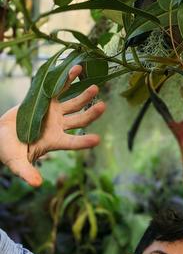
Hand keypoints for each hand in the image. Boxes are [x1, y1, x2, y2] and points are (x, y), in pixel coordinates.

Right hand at [0, 65, 105, 186]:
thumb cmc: (8, 151)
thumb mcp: (16, 162)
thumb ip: (26, 172)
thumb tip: (37, 184)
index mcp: (55, 142)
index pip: (73, 143)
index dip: (84, 142)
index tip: (97, 140)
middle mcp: (59, 126)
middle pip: (79, 120)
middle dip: (91, 114)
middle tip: (102, 106)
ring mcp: (55, 113)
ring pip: (73, 104)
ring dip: (84, 96)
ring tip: (95, 88)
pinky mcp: (46, 101)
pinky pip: (59, 88)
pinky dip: (67, 79)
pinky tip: (77, 69)